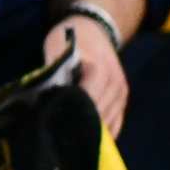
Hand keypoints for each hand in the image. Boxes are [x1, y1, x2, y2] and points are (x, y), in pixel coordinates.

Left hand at [49, 17, 128, 136]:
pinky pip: (116, 124)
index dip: (73, 114)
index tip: (55, 124)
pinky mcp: (123, 100)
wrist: (94, 29)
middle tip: (59, 137)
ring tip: (69, 140)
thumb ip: (54, 73)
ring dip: (90, 132)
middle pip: (98, 115)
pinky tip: (86, 139)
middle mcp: (114, 83)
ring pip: (108, 124)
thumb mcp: (56, 48)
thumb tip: (47, 100)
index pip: (88, 100)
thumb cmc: (71, 38)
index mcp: (99, 70)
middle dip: (79, 126)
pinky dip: (102, 134)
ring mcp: (121, 93)